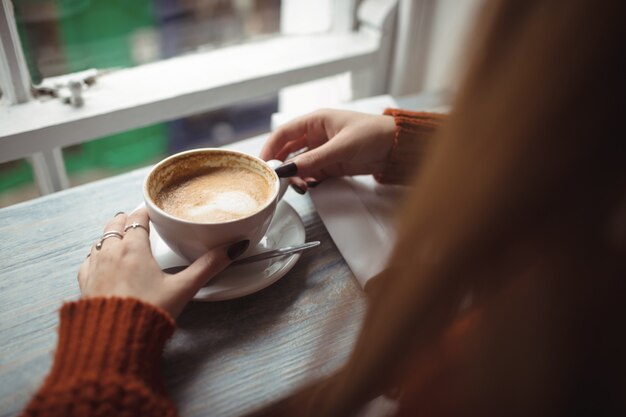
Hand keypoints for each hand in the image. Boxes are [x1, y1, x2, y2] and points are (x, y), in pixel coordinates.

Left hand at [77, 208, 248, 317]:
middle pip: (114, 224)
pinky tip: (100, 262)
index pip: (137, 218)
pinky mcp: (85, 285)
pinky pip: (88, 262)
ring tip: (119, 237)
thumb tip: (233, 248)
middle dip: (125, 219)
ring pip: (100, 241)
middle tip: (135, 218)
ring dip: (110, 236)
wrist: (115, 340)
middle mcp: (110, 253)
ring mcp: (94, 268)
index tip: (151, 209)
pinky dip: (96, 256)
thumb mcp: (183, 288)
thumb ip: (208, 266)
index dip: (145, 211)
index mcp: (134, 248)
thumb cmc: (148, 312)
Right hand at [260, 109, 395, 192]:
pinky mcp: (331, 165)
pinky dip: (307, 181)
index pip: (283, 133)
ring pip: (299, 165)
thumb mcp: (342, 146)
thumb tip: (289, 169)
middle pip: (288, 151)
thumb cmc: (374, 134)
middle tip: (276, 181)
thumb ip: (314, 159)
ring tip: (299, 186)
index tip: (262, 164)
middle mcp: (315, 135)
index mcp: (315, 121)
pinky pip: (311, 174)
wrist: (397, 148)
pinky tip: (310, 185)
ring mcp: (322, 151)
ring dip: (295, 176)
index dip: (269, 147)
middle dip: (281, 166)